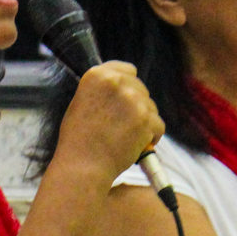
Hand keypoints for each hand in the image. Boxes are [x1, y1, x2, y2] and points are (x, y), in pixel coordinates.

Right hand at [56, 61, 164, 180]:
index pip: (127, 69)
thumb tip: (122, 88)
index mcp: (98, 75)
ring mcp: (134, 100)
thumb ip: (102, 90)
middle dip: (136, 105)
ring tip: (126, 137)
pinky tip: (137, 144)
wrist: (83, 165)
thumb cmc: (78, 139)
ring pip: (151, 107)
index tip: (124, 99)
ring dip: (144, 121)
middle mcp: (117, 82)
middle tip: (122, 124)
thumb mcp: (81, 101)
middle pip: (141, 88)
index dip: (128, 85)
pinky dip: (152, 136)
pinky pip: (158, 124)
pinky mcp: (147, 119)